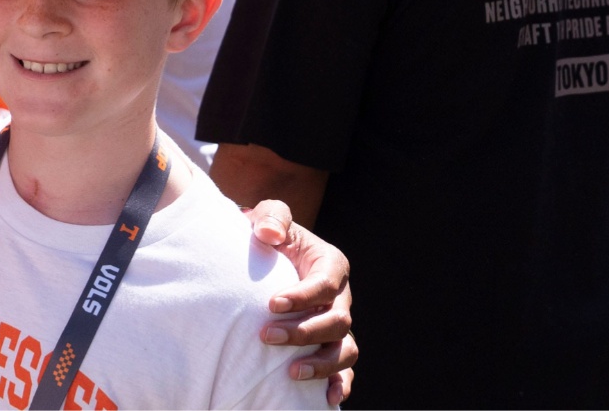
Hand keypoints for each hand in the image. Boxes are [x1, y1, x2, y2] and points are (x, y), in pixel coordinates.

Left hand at [245, 199, 355, 403]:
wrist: (263, 256)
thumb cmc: (267, 235)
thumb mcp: (269, 216)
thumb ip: (271, 216)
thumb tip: (268, 233)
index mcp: (331, 265)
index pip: (326, 284)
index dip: (303, 296)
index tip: (271, 304)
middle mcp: (340, 297)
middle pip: (337, 321)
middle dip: (304, 331)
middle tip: (266, 335)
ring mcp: (337, 324)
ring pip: (345, 349)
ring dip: (321, 363)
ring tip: (291, 372)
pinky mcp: (329, 345)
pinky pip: (344, 370)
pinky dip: (338, 385)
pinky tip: (325, 399)